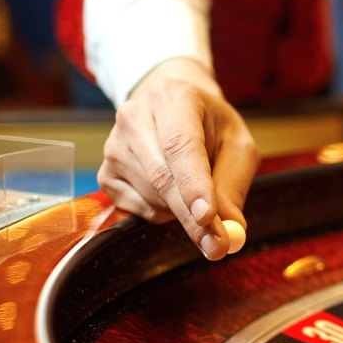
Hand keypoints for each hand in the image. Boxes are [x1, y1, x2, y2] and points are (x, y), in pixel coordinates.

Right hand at [98, 58, 259, 259]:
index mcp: (173, 97)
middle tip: (218, 245)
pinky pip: (137, 209)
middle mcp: (135, 117)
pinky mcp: (106, 173)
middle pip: (161, 177)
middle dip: (192, 217)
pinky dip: (163, 213)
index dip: (194, 185)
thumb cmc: (210, 126)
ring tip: (198, 193)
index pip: (180, 145)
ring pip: (152, 197)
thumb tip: (231, 226)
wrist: (175, 110)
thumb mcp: (237, 144)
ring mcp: (114, 145)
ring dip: (182, 213)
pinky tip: (173, 193)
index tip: (209, 217)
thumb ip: (234, 183)